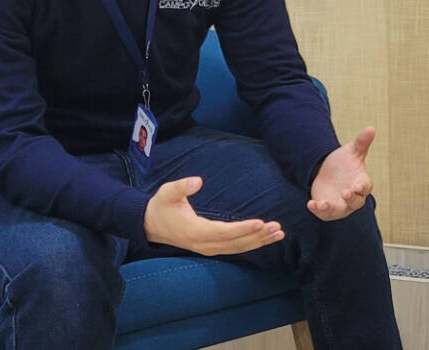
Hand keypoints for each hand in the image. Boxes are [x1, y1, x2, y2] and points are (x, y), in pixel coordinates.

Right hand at [144, 176, 283, 255]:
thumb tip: (197, 181)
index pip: (223, 232)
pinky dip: (252, 243)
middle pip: (235, 243)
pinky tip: (266, 238)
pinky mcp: (212, 247)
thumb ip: (181, 187)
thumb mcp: (167, 193)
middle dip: (257, 236)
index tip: (260, 222)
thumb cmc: (162, 206)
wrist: (151, 225)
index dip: (242, 229)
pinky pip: (235, 248)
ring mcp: (208, 248)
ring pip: (238, 248)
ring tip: (278, 233)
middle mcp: (203, 244)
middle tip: (277, 227)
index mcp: (194, 231)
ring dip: (259, 241)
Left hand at [308, 126, 375, 220]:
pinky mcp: (327, 209)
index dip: (362, 187)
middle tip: (345, 192)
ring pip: (339, 211)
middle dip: (351, 199)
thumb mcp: (351, 151)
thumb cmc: (343, 163)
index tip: (357, 186)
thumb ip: (361, 142)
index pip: (365, 187)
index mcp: (361, 183)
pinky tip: (311, 204)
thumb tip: (371, 128)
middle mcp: (353, 197)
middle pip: (356, 202)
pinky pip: (324, 213)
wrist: (326, 171)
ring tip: (322, 204)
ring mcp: (340, 205)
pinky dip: (318, 210)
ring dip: (331, 209)